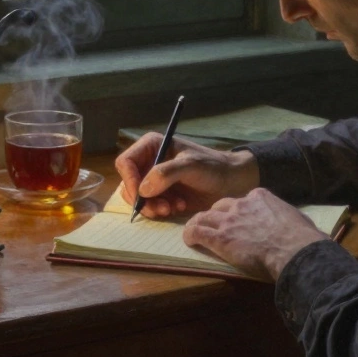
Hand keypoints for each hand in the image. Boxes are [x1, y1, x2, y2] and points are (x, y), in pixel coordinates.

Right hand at [114, 133, 259, 216]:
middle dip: (143, 199)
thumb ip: (167, 173)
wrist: (231, 182)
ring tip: (174, 207)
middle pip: (129, 183)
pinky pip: (149, 206)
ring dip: (153, 207)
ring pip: (138, 198)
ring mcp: (154, 179)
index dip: (130, 180)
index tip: (143, 196)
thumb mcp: (191, 166)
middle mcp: (149, 161)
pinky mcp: (161, 194)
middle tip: (163, 208)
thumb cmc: (213, 167)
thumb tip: (143, 189)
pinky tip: (179, 207)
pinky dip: (160, 210)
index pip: (126, 162)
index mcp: (152, 146)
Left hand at [183, 188, 328, 281]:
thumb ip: (287, 218)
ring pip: (204, 216)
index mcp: (261, 197)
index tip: (240, 219)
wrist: (294, 250)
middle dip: (217, 215)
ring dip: (199, 223)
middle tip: (216, 226)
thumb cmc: (302, 238)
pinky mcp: (220, 238)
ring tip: (195, 230)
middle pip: (221, 206)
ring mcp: (229, 220)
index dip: (239, 210)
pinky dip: (190, 234)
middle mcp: (242, 204)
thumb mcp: (297, 219)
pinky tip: (189, 240)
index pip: (243, 200)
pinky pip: (197, 232)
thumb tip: (298, 227)